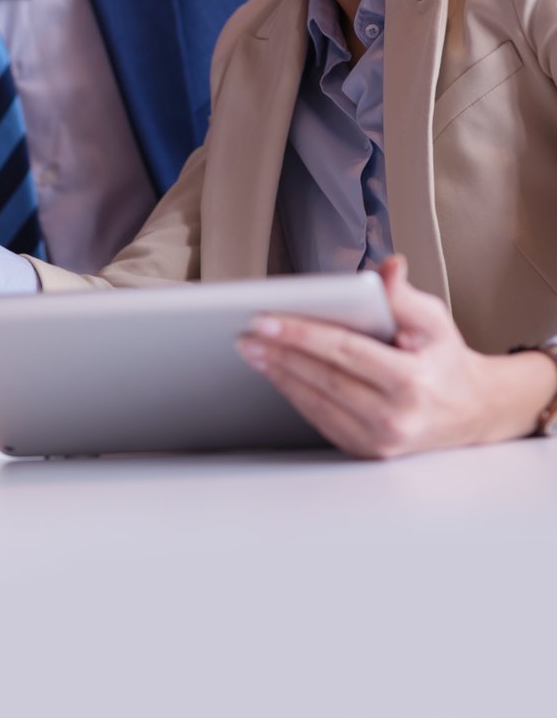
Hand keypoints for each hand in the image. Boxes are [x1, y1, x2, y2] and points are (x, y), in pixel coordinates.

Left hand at [236, 256, 556, 457]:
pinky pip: (319, 418)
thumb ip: (405, 295)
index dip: (300, 334)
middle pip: (322, 377)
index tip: (264, 319)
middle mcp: (395, 416)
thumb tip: (387, 267)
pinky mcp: (364, 450)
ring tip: (254, 350)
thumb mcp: (435, 321)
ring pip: (314, 400)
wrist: (470, 411)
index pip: (344, 351)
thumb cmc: (444, 360)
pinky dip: (294, 393)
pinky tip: (277, 373)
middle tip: (247, 333)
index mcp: (412, 381)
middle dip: (279, 353)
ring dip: (278, 373)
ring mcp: (378, 439)